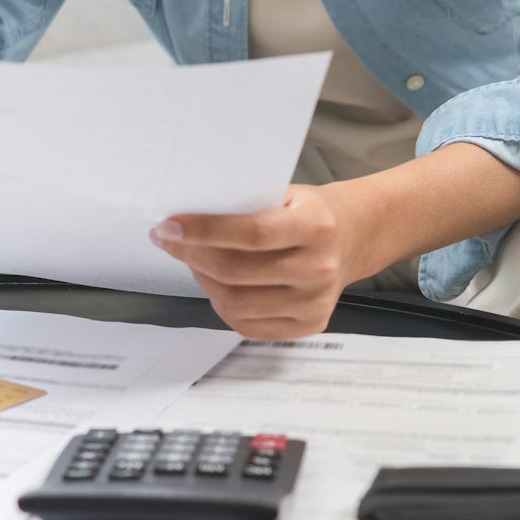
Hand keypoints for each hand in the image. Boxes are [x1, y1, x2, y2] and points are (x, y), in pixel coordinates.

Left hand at [149, 183, 364, 338]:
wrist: (351, 237)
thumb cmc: (308, 211)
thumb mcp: (285, 193)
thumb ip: (244, 205)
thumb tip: (183, 220)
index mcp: (317, 226)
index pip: (251, 233)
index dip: (204, 231)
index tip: (168, 226)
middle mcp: (320, 268)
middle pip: (237, 272)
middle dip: (192, 255)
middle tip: (170, 240)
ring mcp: (315, 302)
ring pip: (236, 303)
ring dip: (202, 280)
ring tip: (192, 260)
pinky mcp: (308, 325)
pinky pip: (247, 324)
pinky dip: (221, 304)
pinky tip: (214, 283)